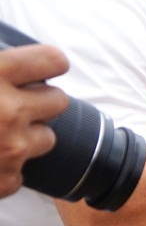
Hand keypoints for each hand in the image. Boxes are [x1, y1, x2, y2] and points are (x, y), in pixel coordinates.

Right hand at [0, 44, 69, 196]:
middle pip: (57, 100)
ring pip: (47, 138)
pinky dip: (8, 168)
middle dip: (40, 102)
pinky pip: (22, 172)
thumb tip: (10, 46)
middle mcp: (8, 110)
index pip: (53, 59)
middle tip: (14, 103)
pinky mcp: (6, 179)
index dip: (49, 63)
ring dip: (29, 136)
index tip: (46, 67)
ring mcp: (11, 148)